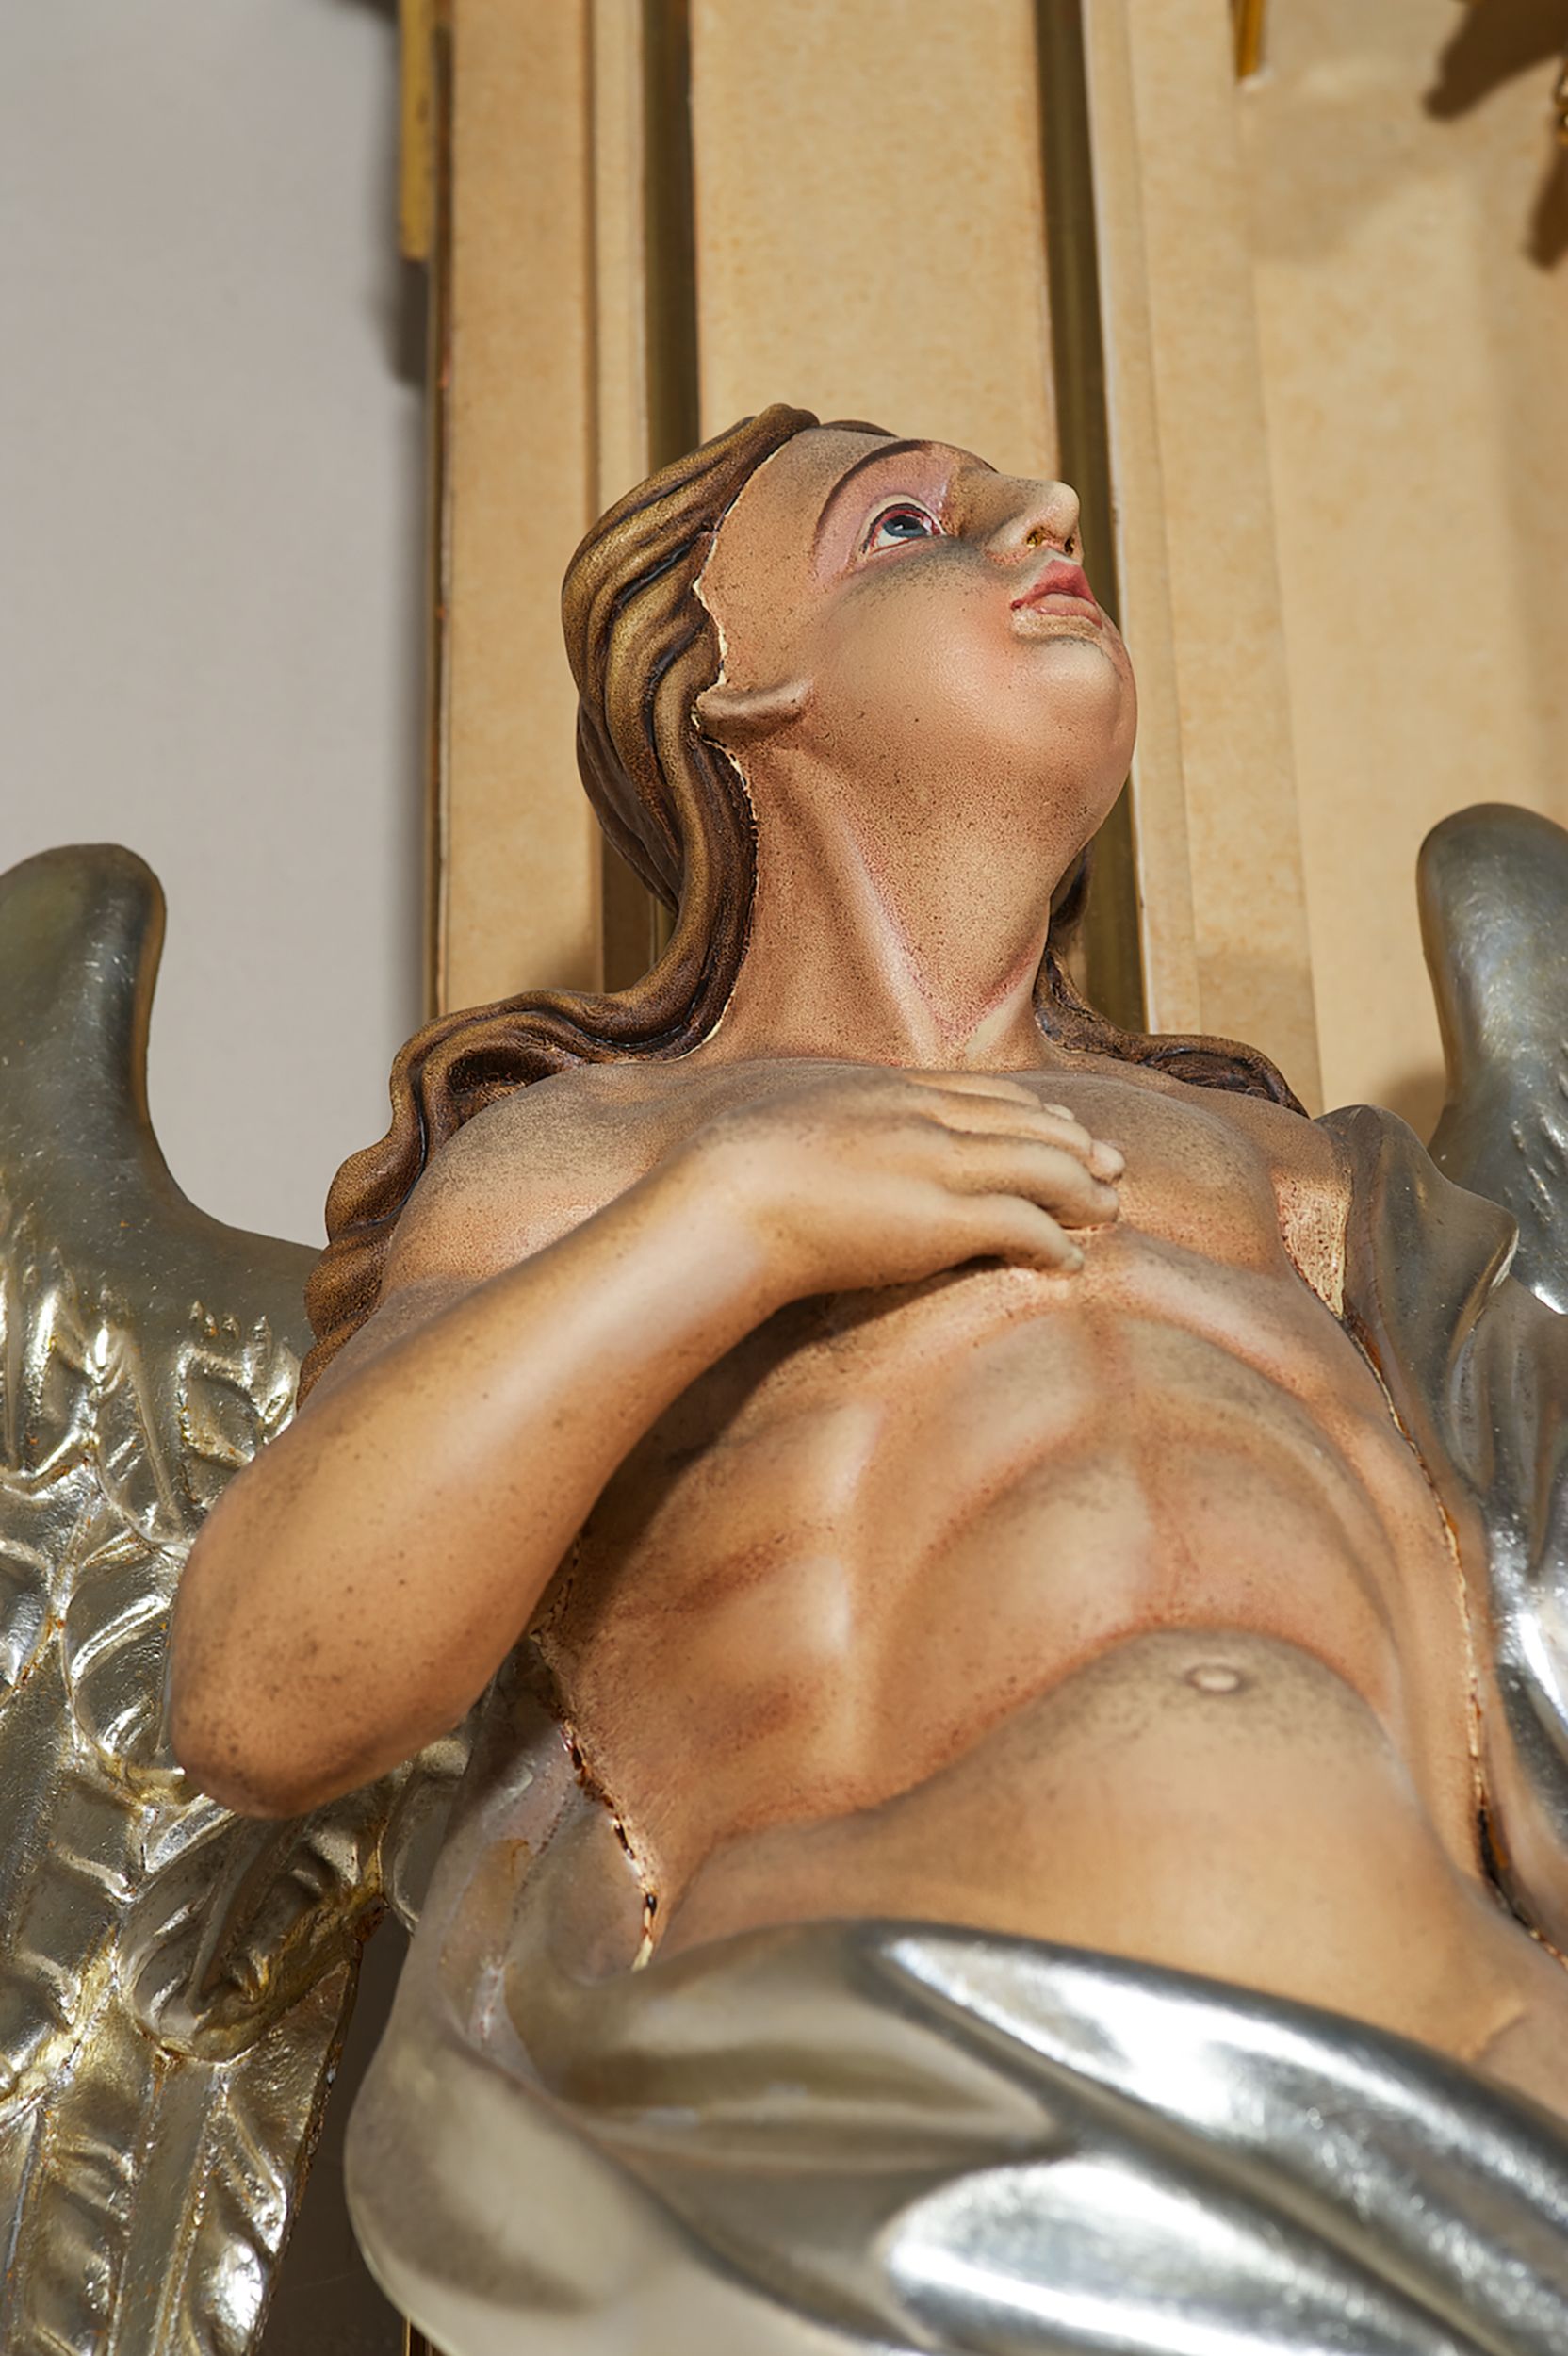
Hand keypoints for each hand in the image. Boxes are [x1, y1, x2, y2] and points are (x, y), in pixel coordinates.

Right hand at [665, 1062, 1122, 1302]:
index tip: (1063, 1123)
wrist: (724, 1195)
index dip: (1032, 1109)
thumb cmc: (728, 1168)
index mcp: (885, 1087)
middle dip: (1077, 1144)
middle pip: (1025, 1123)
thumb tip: (814, 1138)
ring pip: (1041, 1167)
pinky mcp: (941, 1220)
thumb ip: (819, 1120)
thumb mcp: (781, 1115)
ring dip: (1083, 1192)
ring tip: (1109, 1212)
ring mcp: (936, 1164)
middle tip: (1115, 1164)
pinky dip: (1057, 1243)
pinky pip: (1024, 1225)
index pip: (982, 1092)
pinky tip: (1071, 1262)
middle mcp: (922, 1116)